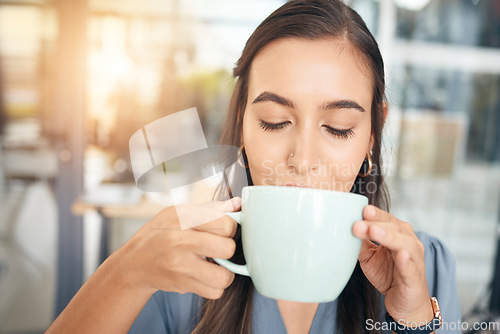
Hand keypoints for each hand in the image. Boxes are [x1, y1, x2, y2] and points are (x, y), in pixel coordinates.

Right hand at [112, 197, 240, 299]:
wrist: (135, 263)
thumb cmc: (160, 234)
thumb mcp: (179, 213)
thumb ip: (211, 209)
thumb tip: (238, 204)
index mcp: (183, 217)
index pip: (225, 223)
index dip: (229, 227)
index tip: (221, 230)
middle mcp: (181, 241)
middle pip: (228, 248)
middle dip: (227, 249)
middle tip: (217, 248)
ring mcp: (181, 266)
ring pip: (224, 276)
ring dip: (225, 272)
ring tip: (214, 264)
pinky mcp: (182, 285)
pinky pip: (215, 292)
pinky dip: (214, 286)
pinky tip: (204, 275)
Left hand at [352, 205, 433, 325]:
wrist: (405, 302)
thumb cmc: (388, 275)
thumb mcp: (369, 256)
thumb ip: (360, 243)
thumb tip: (345, 229)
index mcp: (398, 234)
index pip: (386, 219)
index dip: (375, 215)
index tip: (362, 210)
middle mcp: (409, 242)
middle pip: (394, 227)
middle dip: (376, 224)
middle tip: (358, 224)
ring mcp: (414, 259)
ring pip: (405, 243)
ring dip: (389, 236)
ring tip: (374, 231)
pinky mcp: (414, 277)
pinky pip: (410, 267)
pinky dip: (406, 261)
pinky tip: (400, 255)